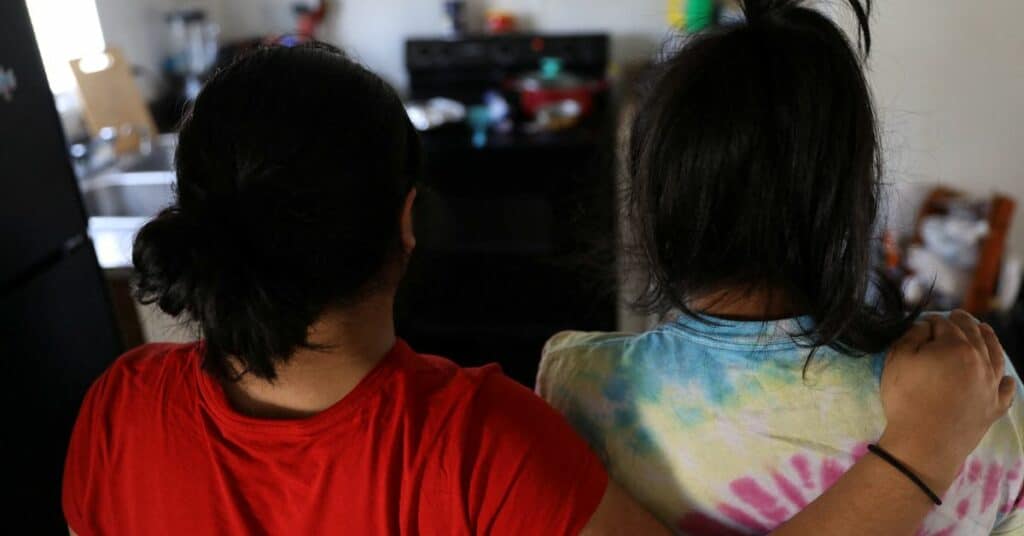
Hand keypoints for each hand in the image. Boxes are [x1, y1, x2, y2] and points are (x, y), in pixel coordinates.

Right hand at [879, 310, 1015, 495]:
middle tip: (958, 315)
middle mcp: (980, 361)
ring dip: (990, 340)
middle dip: (964, 322)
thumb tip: (926, 327)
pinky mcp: (994, 407)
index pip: (945, 324)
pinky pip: (1005, 390)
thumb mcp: (898, 360)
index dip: (932, 321)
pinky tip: (1003, 377)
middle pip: (974, 334)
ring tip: (985, 331)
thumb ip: (911, 336)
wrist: (925, 443)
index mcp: (956, 347)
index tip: (924, 322)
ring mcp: (990, 385)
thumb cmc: (907, 399)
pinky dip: (1005, 380)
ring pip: (995, 356)